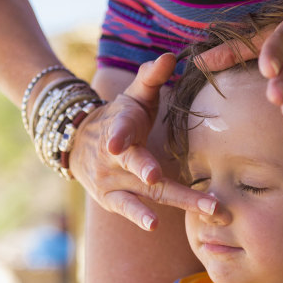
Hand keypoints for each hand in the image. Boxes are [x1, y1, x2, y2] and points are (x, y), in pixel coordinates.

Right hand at [69, 53, 217, 230]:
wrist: (77, 143)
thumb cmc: (118, 117)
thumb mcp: (132, 95)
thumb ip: (150, 78)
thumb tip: (170, 56)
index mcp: (120, 128)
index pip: (119, 130)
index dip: (118, 136)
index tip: (116, 145)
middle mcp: (114, 158)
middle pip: (140, 168)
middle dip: (160, 178)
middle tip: (184, 188)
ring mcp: (112, 181)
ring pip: (146, 194)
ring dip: (178, 202)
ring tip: (206, 209)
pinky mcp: (111, 199)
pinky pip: (127, 208)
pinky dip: (139, 216)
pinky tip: (154, 225)